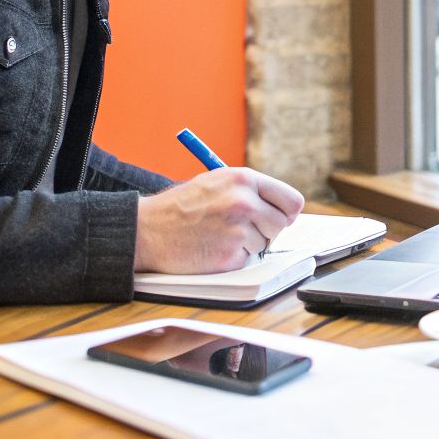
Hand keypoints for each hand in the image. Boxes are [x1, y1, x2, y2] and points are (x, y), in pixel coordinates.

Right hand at [133, 167, 305, 272]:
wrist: (147, 230)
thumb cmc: (181, 206)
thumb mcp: (217, 182)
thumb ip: (250, 191)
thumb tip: (284, 209)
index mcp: (244, 179)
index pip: (291, 200)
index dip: (286, 212)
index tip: (279, 217)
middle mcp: (245, 202)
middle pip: (281, 224)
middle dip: (266, 229)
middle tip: (241, 228)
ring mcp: (238, 230)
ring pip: (265, 243)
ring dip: (248, 244)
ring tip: (219, 235)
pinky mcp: (230, 256)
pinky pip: (248, 259)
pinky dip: (233, 258)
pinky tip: (212, 248)